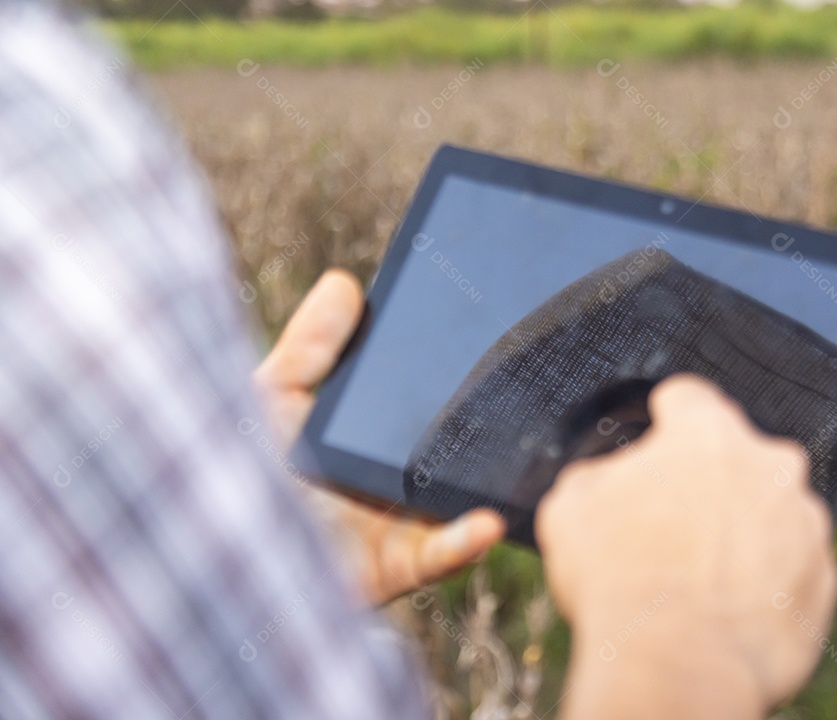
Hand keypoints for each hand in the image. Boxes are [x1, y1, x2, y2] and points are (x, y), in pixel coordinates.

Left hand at [253, 269, 504, 604]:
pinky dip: (465, 540)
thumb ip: (306, 349)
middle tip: (524, 390)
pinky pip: (439, 556)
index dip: (446, 370)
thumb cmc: (229, 475)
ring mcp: (396, 523)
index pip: (416, 399)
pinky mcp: (394, 568)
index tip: (481, 330)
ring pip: (457, 499)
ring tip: (524, 458)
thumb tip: (346, 282)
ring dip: (488, 484)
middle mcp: (387, 475)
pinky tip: (486, 522)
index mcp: (363, 434)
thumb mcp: (268, 401)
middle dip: (485, 427)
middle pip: (447, 446)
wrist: (213, 554)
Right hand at [536, 374, 836, 719]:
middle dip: (707, 483)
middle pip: (736, 458)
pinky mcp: (823, 580)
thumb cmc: (618, 582)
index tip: (656, 442)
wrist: (674, 668)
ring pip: (770, 512)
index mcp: (708, 433)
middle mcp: (771, 465)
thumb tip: (609, 481)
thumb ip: (598, 476)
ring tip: (697, 578)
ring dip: (741, 532)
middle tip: (670, 526)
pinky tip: (726, 606)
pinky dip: (766, 581)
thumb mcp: (570, 508)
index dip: (663, 421)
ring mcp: (806, 523)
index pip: (688, 399)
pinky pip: (793, 567)